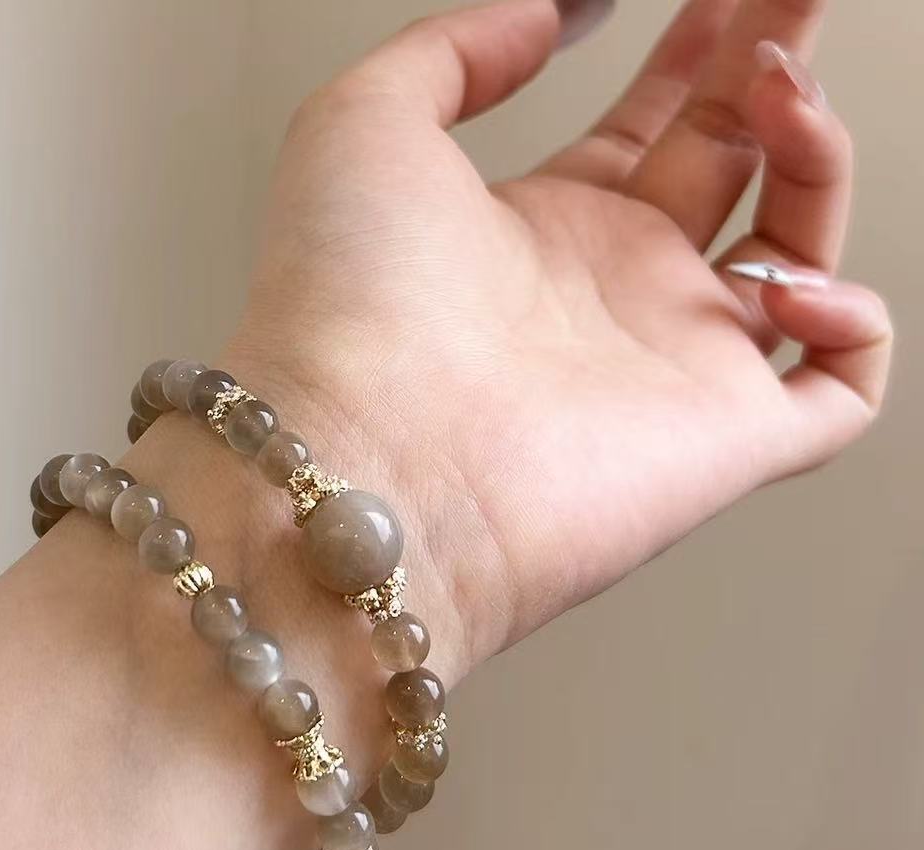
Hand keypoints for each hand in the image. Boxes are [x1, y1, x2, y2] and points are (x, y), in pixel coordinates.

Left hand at [223, 0, 892, 666]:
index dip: (698, 53)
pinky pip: (836, 393)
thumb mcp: (367, 125)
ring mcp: (673, 367)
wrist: (369, 458)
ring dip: (818, 159)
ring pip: (797, 254)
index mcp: (540, 232)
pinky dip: (851, 324)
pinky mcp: (723, 441)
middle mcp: (613, 297)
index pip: (649, 130)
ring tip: (781, 94)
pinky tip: (788, 280)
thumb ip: (458, 49)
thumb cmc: (344, 308)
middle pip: (730, 167)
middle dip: (773, 70)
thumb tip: (550, 14)